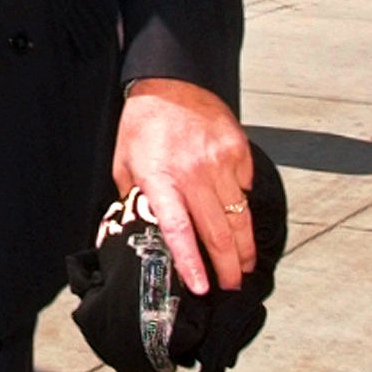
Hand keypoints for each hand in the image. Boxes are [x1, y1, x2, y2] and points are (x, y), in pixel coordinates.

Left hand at [113, 77, 255, 295]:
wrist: (171, 85)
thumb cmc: (143, 126)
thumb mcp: (126, 163)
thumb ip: (137, 199)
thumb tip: (143, 230)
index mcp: (159, 178)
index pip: (177, 229)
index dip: (191, 262)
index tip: (200, 286)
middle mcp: (192, 172)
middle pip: (218, 232)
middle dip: (227, 267)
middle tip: (230, 286)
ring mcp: (220, 162)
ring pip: (239, 218)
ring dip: (243, 248)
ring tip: (242, 266)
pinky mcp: (239, 153)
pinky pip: (245, 190)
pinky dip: (242, 207)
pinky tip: (236, 215)